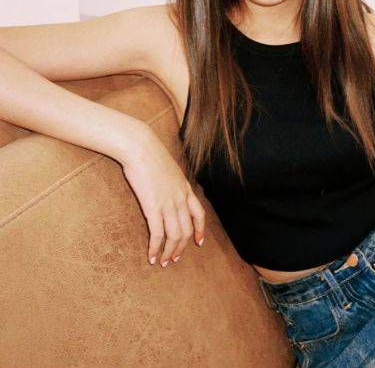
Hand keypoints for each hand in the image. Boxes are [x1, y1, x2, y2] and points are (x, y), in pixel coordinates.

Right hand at [121, 131, 205, 266]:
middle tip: (173, 258)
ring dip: (169, 252)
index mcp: (185, 188)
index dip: (200, 230)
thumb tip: (165, 185)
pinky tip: (150, 256)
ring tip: (162, 262)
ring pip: (175, 236)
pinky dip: (155, 248)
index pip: (200, 214)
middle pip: (187, 230)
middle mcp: (180, 198)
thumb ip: (170, 180)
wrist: (140, 147)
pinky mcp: (153, 207)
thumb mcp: (168, 167)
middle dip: (181, 247)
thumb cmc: (149, 154)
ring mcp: (169, 203)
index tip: (199, 243)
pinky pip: (157, 235)